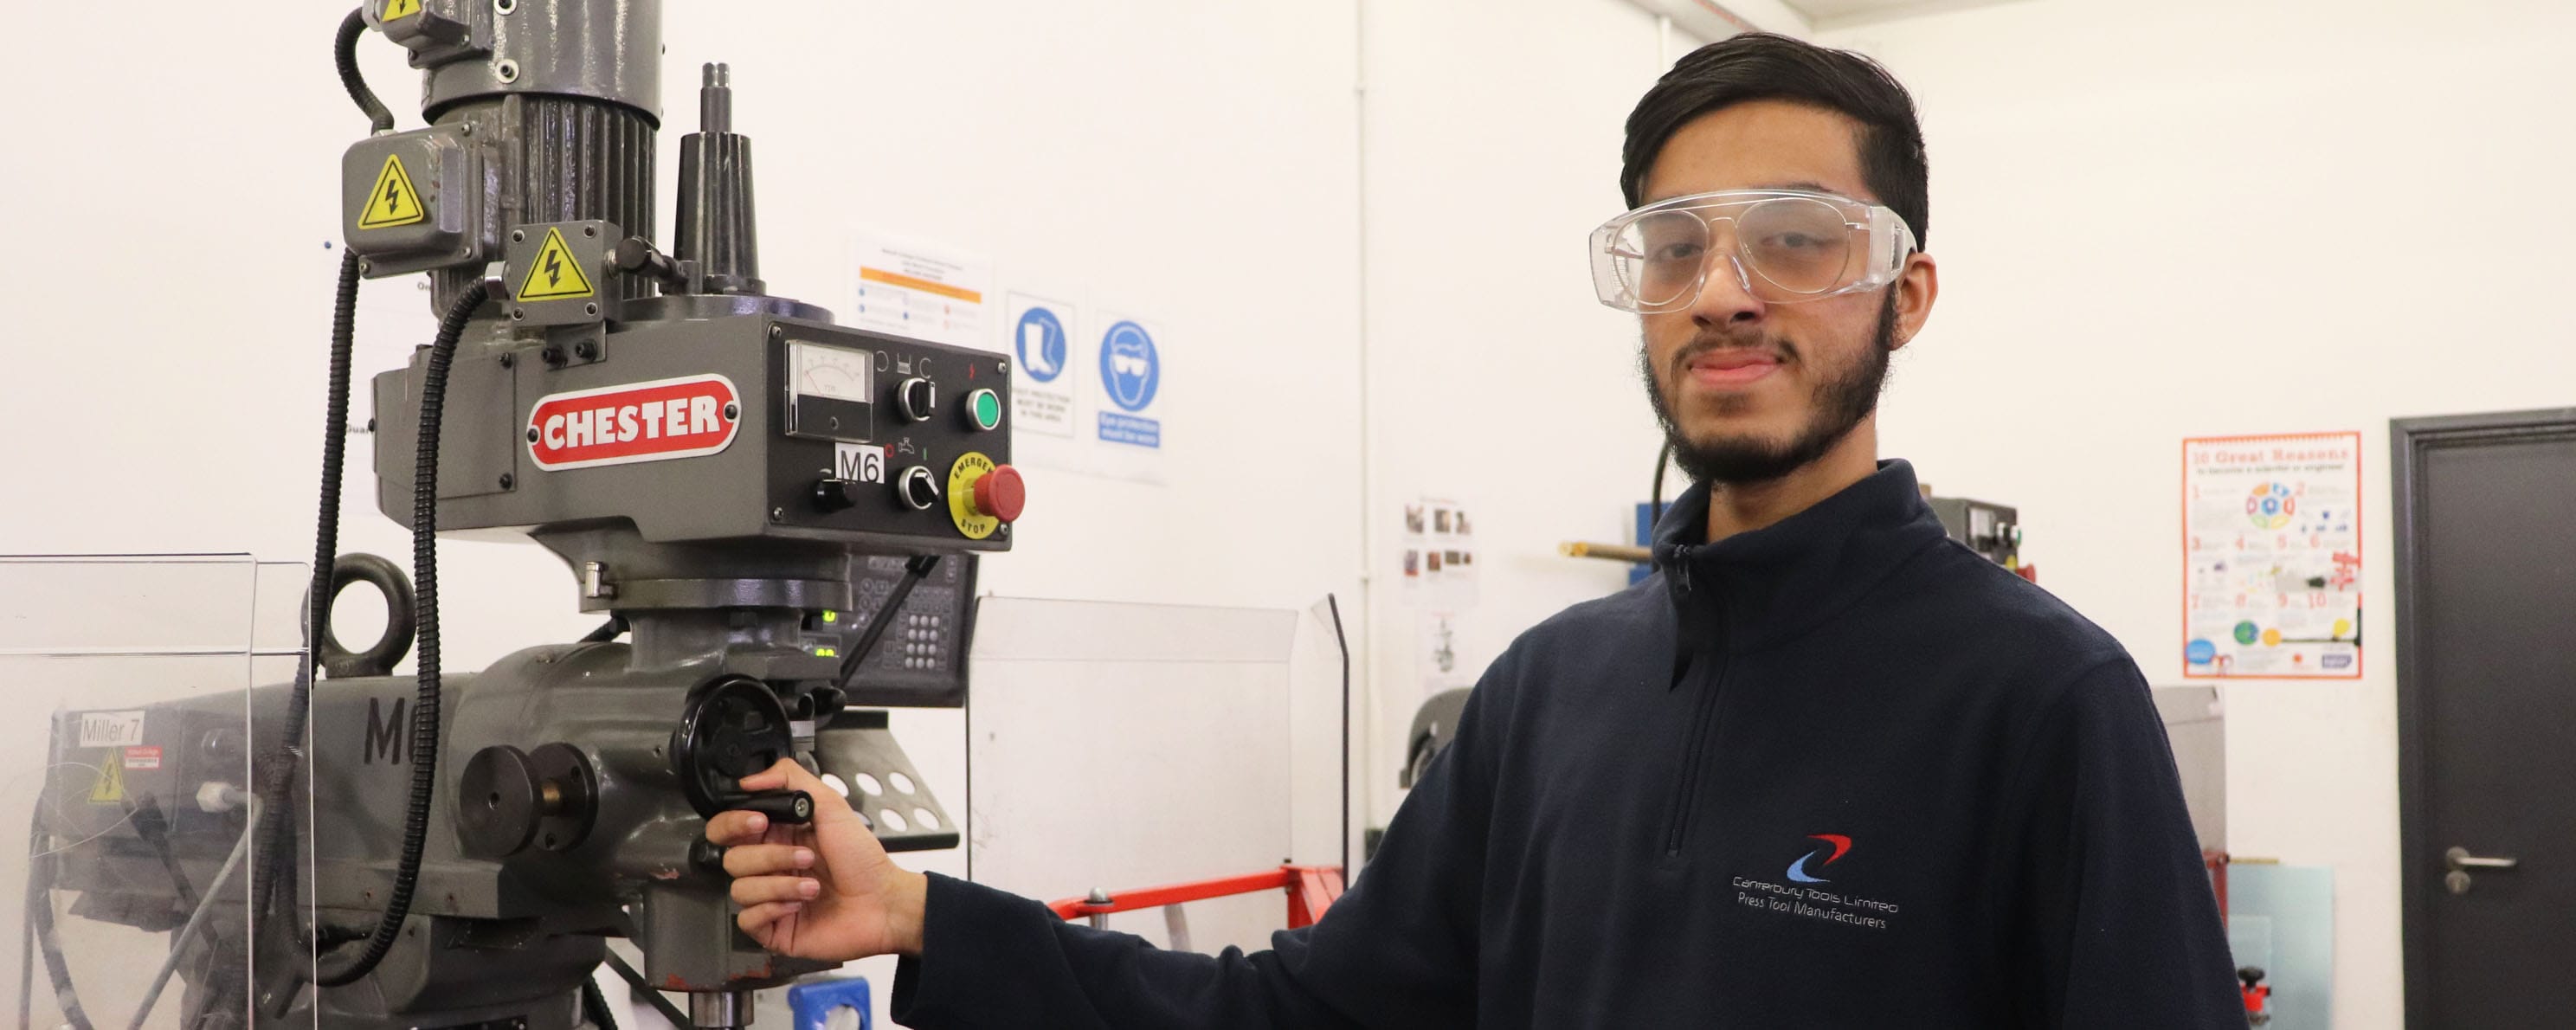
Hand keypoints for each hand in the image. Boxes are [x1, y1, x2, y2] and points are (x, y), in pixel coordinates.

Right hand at [706, 758, 928, 960]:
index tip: (760, 821)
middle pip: (731, 858)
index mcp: (777, 836)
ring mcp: (769, 897)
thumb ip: (792, 779)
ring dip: (780, 884)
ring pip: (739, 889)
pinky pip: (746, 919)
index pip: (727, 828)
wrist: (883, 903)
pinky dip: (772, 909)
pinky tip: (798, 905)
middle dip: (770, 857)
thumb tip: (751, 780)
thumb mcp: (832, 806)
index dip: (734, 823)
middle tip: (805, 856)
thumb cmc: (863, 860)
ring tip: (813, 885)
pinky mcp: (772, 927)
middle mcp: (769, 866)